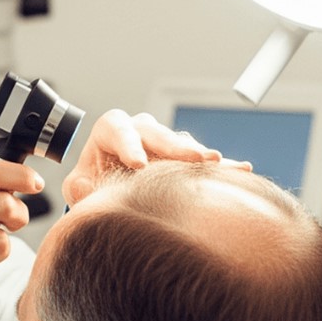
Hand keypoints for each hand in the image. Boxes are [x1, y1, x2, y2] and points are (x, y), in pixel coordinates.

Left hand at [62, 109, 252, 207]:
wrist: (112, 191)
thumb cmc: (93, 183)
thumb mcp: (79, 186)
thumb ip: (78, 187)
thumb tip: (83, 186)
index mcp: (113, 129)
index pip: (119, 130)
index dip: (129, 145)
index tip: (139, 164)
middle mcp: (142, 130)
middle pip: (159, 133)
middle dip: (177, 146)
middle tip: (194, 157)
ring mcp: (166, 142)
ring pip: (183, 145)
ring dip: (200, 156)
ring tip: (217, 163)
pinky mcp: (185, 158)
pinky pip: (205, 162)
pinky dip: (223, 168)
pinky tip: (242, 169)